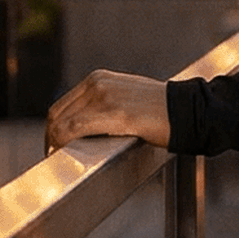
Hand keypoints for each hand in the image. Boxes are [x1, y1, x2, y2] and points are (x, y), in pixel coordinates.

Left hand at [45, 70, 170, 155]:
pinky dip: (63, 143)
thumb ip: (104, 104)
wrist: (187, 110)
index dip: (54, 128)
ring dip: (55, 144)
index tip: (56, 145)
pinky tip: (67, 154)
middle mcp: (97, 84)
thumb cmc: (161, 109)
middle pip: (56, 114)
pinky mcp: (113, 113)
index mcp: (99, 78)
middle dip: (51, 138)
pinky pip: (73, 130)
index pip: (62, 105)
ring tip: (61, 159)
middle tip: (55, 156)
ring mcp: (104, 97)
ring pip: (61, 123)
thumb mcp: (126, 96)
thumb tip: (84, 126)